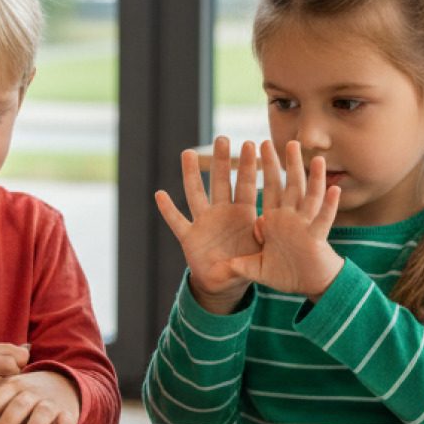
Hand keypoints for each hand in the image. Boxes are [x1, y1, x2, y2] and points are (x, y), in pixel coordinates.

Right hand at [0, 342, 29, 418]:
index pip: (15, 353)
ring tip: (3, 396)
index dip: (19, 362)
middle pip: (14, 369)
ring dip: (8, 393)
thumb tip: (25, 352)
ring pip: (8, 386)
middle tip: (8, 385)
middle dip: (15, 378)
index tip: (14, 370)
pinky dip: (1, 405)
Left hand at [0, 370, 79, 423]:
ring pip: (42, 412)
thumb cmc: (26, 394)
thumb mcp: (4, 396)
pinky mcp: (68, 412)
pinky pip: (67, 423)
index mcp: (11, 386)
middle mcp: (31, 392)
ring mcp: (51, 401)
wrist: (63, 381)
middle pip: (17, 406)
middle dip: (6, 423)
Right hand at [154, 136, 262, 314]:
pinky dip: (168, 210)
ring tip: (188, 153)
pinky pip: (176, 222)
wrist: (225, 284)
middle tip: (222, 138)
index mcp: (244, 216)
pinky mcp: (188, 238)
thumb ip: (261, 245)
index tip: (250, 144)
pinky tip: (160, 194)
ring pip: (196, 194)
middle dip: (222, 161)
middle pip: (221, 183)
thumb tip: (264, 231)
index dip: (247, 168)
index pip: (246, 187)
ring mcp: (203, 223)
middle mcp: (222, 214)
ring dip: (192, 174)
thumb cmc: (246, 267)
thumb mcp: (259, 259)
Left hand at [227, 140, 344, 299]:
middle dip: (286, 165)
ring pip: (309, 197)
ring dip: (314, 178)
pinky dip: (329, 206)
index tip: (260, 147)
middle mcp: (289, 218)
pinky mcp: (316, 238)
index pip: (268, 189)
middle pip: (288, 186)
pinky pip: (323, 220)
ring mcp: (304, 226)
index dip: (265, 169)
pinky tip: (334, 189)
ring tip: (317, 159)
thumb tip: (222, 265)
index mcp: (273, 220)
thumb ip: (240, 264)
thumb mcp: (256, 268)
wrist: (308, 287)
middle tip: (288, 141)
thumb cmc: (285, 273)